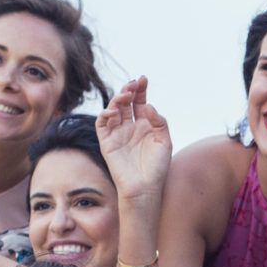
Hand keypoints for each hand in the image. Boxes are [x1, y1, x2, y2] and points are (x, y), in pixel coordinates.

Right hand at [96, 76, 172, 199]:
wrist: (145, 187)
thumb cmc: (156, 168)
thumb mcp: (164, 142)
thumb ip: (159, 122)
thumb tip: (148, 106)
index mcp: (144, 126)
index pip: (140, 103)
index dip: (141, 90)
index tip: (143, 79)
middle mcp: (130, 127)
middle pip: (126, 103)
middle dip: (128, 91)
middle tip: (133, 85)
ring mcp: (117, 134)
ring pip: (113, 110)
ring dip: (117, 100)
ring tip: (125, 95)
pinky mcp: (107, 142)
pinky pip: (102, 124)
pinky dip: (105, 114)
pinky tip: (114, 110)